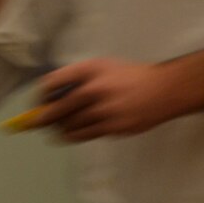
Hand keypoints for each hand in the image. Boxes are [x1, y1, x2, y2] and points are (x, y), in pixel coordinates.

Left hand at [36, 58, 187, 141]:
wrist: (166, 90)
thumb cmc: (129, 77)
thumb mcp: (102, 67)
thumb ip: (77, 79)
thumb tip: (49, 99)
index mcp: (90, 70)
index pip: (51, 83)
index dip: (41, 96)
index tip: (39, 102)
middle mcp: (95, 89)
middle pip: (56, 109)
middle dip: (43, 118)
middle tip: (37, 122)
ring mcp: (105, 110)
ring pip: (69, 126)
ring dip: (59, 129)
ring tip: (57, 128)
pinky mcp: (115, 128)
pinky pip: (86, 135)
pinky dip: (75, 135)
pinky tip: (70, 134)